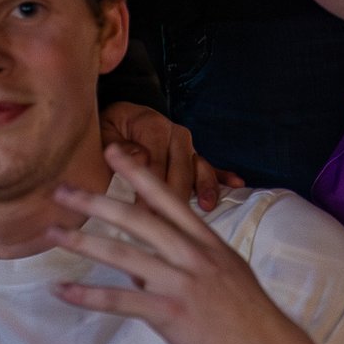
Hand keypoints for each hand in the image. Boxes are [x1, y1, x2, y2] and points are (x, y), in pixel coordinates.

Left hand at [51, 147, 343, 343]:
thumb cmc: (246, 312)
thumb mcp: (223, 271)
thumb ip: (186, 261)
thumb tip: (144, 267)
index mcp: (205, 240)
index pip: (167, 198)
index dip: (138, 173)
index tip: (114, 152)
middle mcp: (191, 255)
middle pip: (137, 219)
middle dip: (96, 202)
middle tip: (62, 189)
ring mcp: (180, 283)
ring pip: (123, 255)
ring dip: (82, 241)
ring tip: (53, 232)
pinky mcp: (170, 313)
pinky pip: (121, 300)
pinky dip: (88, 295)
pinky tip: (63, 290)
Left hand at [101, 101, 242, 210]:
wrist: (122, 116)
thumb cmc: (110, 129)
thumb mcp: (106, 133)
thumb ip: (120, 146)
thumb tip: (139, 157)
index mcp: (154, 126)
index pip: (153, 165)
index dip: (146, 193)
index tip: (140, 218)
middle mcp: (176, 134)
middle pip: (180, 171)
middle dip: (174, 199)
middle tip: (170, 228)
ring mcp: (188, 146)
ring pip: (198, 171)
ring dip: (204, 188)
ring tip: (207, 207)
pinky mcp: (193, 156)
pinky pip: (210, 167)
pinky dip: (223, 175)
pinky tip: (237, 183)